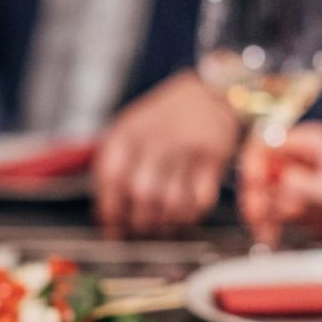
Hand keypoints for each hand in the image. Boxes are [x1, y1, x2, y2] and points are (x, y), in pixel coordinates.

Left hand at [94, 70, 240, 236]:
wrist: (210, 93)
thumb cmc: (164, 122)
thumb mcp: (129, 132)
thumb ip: (115, 171)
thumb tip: (108, 220)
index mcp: (127, 133)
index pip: (112, 179)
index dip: (111, 209)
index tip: (114, 225)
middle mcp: (156, 138)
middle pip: (143, 194)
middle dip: (141, 221)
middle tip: (142, 227)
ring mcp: (187, 147)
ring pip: (172, 202)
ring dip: (166, 221)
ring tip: (162, 221)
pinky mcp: (213, 158)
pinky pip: (200, 201)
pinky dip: (190, 214)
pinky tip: (184, 210)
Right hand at [239, 121, 321, 244]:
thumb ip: (305, 185)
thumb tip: (279, 184)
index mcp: (309, 143)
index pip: (264, 145)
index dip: (253, 165)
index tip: (255, 186)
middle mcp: (299, 160)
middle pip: (258, 171)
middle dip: (254, 195)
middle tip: (257, 216)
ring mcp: (297, 184)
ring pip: (262, 194)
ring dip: (259, 214)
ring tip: (265, 234)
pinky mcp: (299, 206)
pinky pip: (272, 213)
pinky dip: (267, 225)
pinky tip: (270, 237)